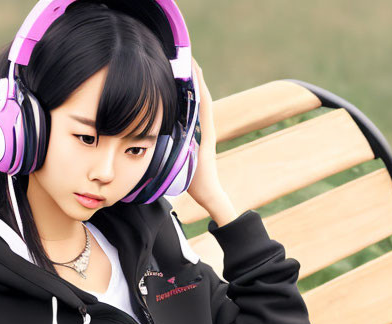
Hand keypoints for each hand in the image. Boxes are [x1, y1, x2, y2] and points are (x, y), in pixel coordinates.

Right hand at [186, 57, 224, 210]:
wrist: (210, 195)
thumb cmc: (200, 184)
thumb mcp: (190, 166)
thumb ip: (187, 149)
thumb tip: (181, 133)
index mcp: (207, 132)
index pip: (203, 101)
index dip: (198, 82)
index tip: (192, 64)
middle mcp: (208, 129)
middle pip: (203, 97)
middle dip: (196, 78)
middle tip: (188, 59)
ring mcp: (205, 133)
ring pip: (201, 104)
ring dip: (195, 87)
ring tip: (186, 71)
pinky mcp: (201, 138)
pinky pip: (197, 114)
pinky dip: (192, 101)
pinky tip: (185, 95)